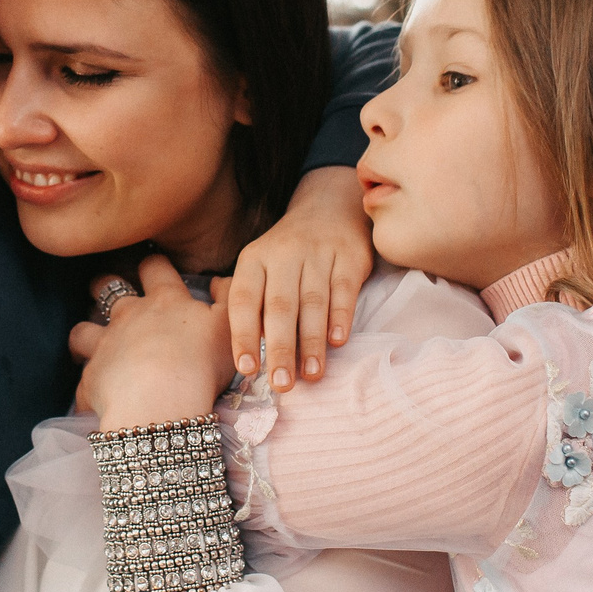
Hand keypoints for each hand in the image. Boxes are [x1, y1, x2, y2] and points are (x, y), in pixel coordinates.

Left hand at [69, 256, 232, 431]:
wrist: (161, 401)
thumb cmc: (200, 362)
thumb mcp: (229, 323)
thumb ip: (228, 296)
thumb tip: (219, 280)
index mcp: (164, 301)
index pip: (155, 268)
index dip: (153, 265)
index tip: (153, 269)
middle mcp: (129, 316)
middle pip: (107, 289)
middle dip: (104, 286)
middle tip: (104, 291)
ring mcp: (105, 344)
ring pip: (82, 330)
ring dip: (84, 335)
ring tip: (88, 346)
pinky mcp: (91, 377)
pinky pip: (82, 382)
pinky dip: (87, 389)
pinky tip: (92, 400)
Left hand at [228, 166, 371, 390]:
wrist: (329, 208)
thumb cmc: (287, 255)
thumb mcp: (259, 268)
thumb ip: (251, 306)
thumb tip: (243, 358)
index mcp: (254, 259)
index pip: (244, 300)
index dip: (243, 335)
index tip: (246, 369)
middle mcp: (283, 254)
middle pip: (280, 306)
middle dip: (280, 348)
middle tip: (281, 383)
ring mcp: (317, 253)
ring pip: (312, 302)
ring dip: (312, 341)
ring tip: (311, 375)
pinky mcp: (349, 256)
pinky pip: (343, 289)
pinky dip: (341, 316)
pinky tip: (338, 342)